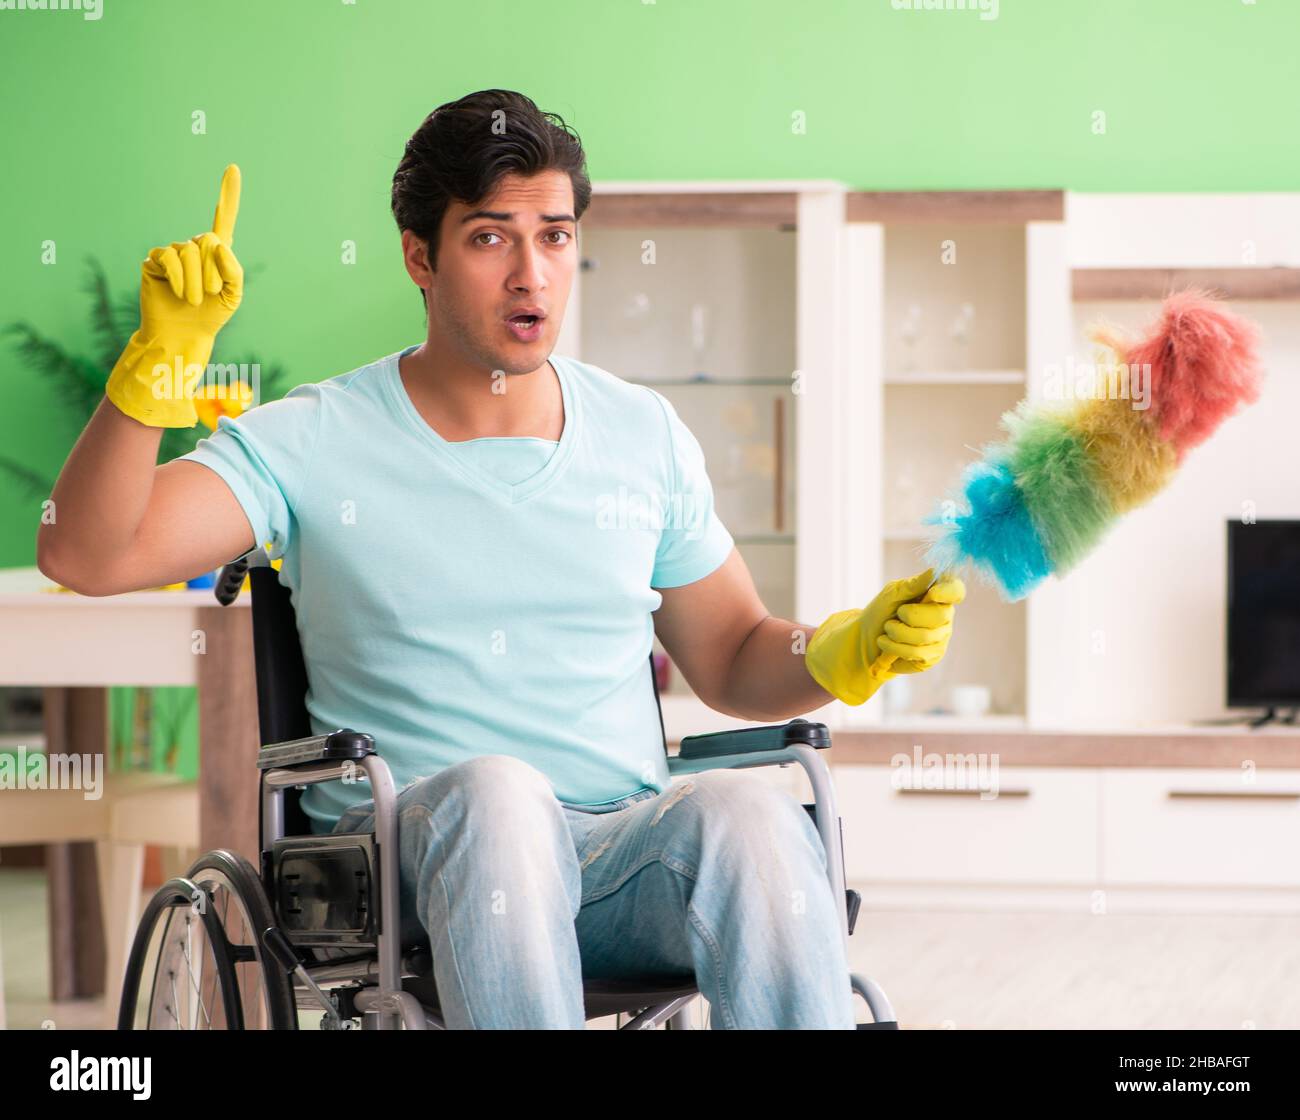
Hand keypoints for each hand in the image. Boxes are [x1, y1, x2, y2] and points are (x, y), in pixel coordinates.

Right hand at [105, 164, 244, 426]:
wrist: (184, 335)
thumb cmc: (211, 316)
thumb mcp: (233, 295)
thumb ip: (234, 269)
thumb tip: (218, 243)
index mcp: (217, 253)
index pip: (224, 219)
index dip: (228, 194)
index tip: (233, 168)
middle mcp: (194, 247)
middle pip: (208, 241)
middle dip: (214, 272)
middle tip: (210, 295)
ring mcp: (173, 252)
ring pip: (190, 252)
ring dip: (197, 281)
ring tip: (194, 300)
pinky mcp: (155, 261)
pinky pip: (170, 258)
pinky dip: (180, 278)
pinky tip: (180, 293)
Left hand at [804, 567, 965, 705]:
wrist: (866, 639)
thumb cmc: (881, 612)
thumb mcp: (892, 594)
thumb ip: (913, 585)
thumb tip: (934, 571)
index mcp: (937, 595)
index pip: (955, 590)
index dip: (949, 591)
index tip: (933, 593)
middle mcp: (944, 615)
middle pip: (940, 615)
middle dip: (909, 615)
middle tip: (896, 615)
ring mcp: (941, 637)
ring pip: (924, 636)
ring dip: (897, 632)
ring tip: (887, 630)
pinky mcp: (932, 656)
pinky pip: (917, 652)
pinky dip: (895, 647)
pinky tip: (887, 644)